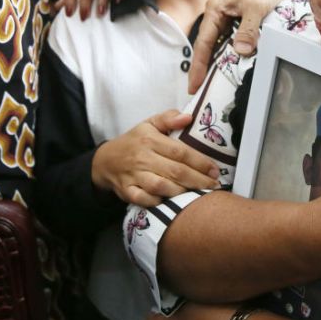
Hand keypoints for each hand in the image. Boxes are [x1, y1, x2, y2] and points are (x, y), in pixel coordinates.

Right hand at [92, 110, 220, 206]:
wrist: (105, 160)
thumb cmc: (134, 141)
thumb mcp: (149, 124)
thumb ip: (168, 118)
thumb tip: (188, 117)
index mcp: (150, 139)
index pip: (180, 151)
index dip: (200, 162)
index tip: (215, 170)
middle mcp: (142, 158)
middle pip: (175, 171)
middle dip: (198, 180)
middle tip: (214, 184)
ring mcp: (133, 176)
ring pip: (161, 187)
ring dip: (182, 191)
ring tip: (199, 193)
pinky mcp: (126, 191)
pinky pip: (144, 200)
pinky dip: (158, 202)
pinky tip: (173, 202)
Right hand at [188, 0, 302, 92]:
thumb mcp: (256, 8)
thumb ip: (248, 30)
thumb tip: (241, 51)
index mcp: (215, 9)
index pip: (203, 42)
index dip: (198, 65)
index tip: (194, 84)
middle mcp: (217, 14)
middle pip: (206, 46)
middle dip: (201, 67)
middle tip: (196, 90)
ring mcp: (226, 19)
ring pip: (216, 45)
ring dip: (213, 63)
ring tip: (207, 83)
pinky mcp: (237, 23)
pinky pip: (228, 42)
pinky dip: (226, 56)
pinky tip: (226, 69)